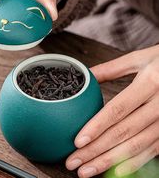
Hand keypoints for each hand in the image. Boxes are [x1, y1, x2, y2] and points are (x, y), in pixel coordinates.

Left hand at [66, 45, 158, 176]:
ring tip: (87, 170)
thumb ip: (111, 68)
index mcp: (149, 82)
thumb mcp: (139, 59)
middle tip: (73, 161)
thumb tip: (86, 74)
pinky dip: (132, 163)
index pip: (118, 109)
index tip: (78, 140)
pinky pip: (151, 151)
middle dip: (96, 150)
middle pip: (123, 132)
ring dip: (109, 161)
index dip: (97, 126)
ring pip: (136, 146)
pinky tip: (114, 171)